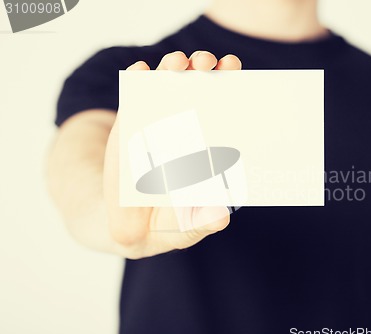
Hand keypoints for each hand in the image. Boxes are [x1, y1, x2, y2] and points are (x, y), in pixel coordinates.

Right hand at [103, 51, 241, 258]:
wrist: (128, 225)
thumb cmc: (167, 223)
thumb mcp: (187, 226)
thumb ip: (202, 221)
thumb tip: (221, 216)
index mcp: (207, 148)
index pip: (223, 112)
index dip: (230, 90)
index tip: (235, 72)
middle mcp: (186, 129)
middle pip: (198, 91)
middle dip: (203, 70)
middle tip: (205, 62)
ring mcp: (157, 125)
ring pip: (168, 88)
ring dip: (172, 69)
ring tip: (176, 62)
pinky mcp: (130, 128)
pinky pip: (134, 98)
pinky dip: (137, 80)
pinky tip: (141, 71)